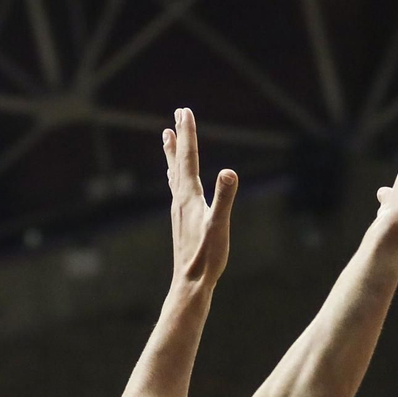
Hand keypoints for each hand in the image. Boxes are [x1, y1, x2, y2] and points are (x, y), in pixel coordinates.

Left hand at [164, 107, 237, 286]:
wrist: (190, 283)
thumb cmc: (207, 257)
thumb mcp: (219, 226)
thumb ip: (224, 198)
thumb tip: (229, 172)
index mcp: (189, 196)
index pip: (189, 158)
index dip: (188, 134)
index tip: (185, 111)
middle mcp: (180, 200)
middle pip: (178, 162)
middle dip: (179, 138)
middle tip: (176, 115)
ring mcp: (179, 211)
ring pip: (174, 175)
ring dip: (173, 154)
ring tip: (168, 138)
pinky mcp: (181, 221)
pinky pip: (177, 190)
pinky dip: (176, 176)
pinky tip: (176, 180)